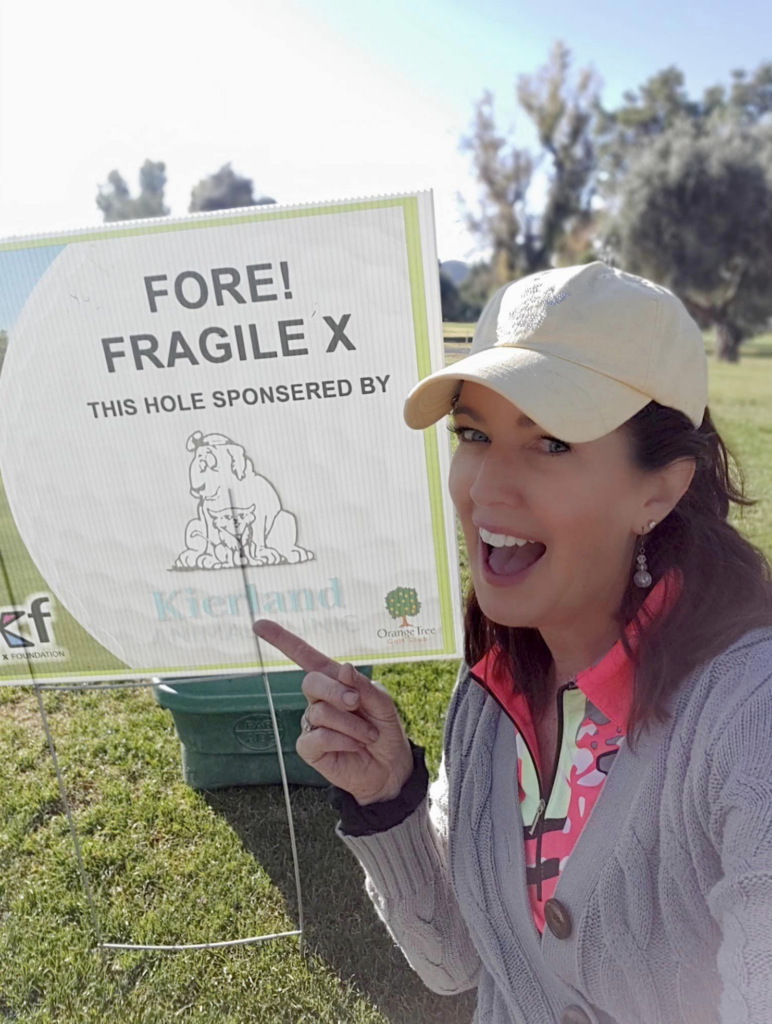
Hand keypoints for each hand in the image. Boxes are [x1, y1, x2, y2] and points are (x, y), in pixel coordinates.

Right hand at [252, 619, 413, 805]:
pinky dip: (341, 740)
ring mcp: (312, 723)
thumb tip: (344, 667)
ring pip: (320, 712)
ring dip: (350, 724)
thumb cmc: (384, 730)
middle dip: (336, 692)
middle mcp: (319, 699)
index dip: (282, 640)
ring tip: (367, 735)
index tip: (258, 624)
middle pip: (310, 682)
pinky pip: (318, 737)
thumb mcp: (382, 704)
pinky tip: (353, 746)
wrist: (390, 767)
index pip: (305, 656)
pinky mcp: (310, 748)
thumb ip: (364, 686)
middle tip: (357, 704)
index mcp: (335, 681)